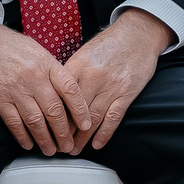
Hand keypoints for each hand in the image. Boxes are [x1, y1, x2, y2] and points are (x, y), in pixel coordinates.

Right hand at [0, 15, 89, 155]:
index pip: (70, 90)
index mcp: (47, 64)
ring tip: (51, 150)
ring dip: (45, 139)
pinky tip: (28, 144)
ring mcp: (15, 89)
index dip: (81, 110)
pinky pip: (13, 122)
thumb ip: (52, 71)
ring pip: (35, 121)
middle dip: (63, 133)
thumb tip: (67, 94)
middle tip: (68, 147)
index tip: (86, 125)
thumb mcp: (38, 51)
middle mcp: (33, 77)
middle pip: (54, 111)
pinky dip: (22, 136)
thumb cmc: (10, 45)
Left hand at [59, 10, 171, 151]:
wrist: (138, 34)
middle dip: (64, 131)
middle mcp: (92, 77)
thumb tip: (54, 92)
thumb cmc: (109, 43)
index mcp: (77, 65)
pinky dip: (104, 133)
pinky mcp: (127, 93)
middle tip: (56, 145)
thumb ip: (70, 73)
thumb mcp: (84, 53)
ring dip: (82, 137)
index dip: (52, 115)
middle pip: (74, 110)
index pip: (60, 96)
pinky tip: (96, 144)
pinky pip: (113, 117)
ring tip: (73, 149)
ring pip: (92, 118)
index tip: (45, 128)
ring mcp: (110, 86)